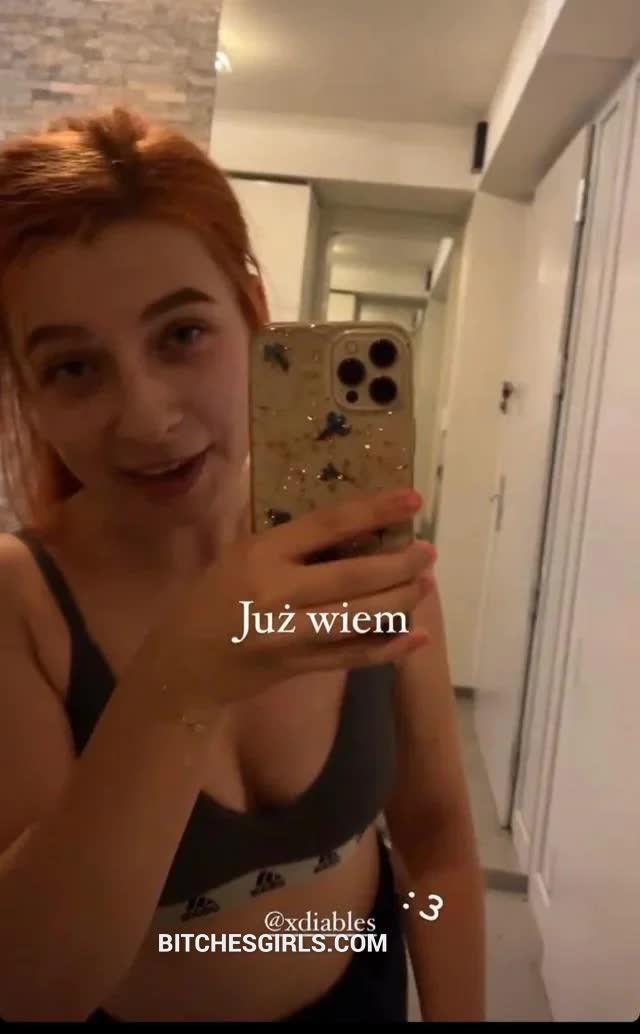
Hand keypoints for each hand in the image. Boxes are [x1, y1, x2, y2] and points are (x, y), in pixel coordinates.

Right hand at [158, 489, 435, 712]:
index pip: (328, 525)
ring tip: (426, 584)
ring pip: (359, 616)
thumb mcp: (238, 555)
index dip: (374, 510)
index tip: (411, 498)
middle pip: (354, 575)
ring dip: (401, 601)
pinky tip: (417, 638)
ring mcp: (289, 634)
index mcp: (262, 554)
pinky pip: (352, 656)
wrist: (181, 664)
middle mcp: (278, 592)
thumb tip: (348, 522)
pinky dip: (388, 649)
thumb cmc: (211, 599)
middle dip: (400, 563)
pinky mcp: (298, 667)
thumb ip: (287, 543)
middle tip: (428, 552)